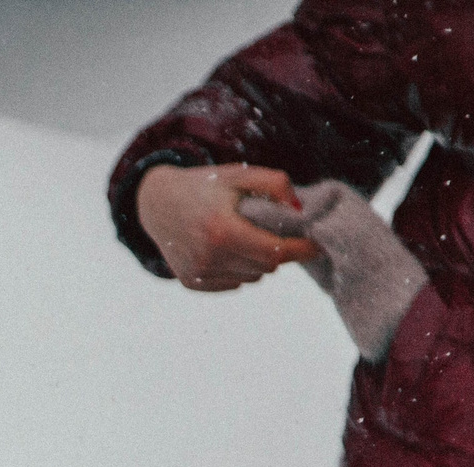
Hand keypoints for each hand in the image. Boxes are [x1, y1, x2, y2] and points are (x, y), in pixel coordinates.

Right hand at [136, 163, 319, 291]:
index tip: (316, 245)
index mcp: (222, 230)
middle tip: (276, 234)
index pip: (275, 252)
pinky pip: (233, 283)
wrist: (157, 202)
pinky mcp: (191, 283)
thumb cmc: (205, 186)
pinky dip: (239, 269)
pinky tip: (228, 249)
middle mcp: (209, 257)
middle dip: (278, 252)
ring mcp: (198, 273)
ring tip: (247, 238)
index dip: (300, 250)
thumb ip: (276, 184)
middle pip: (266, 267)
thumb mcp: (240, 174)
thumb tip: (300, 210)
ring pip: (251, 278)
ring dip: (257, 261)